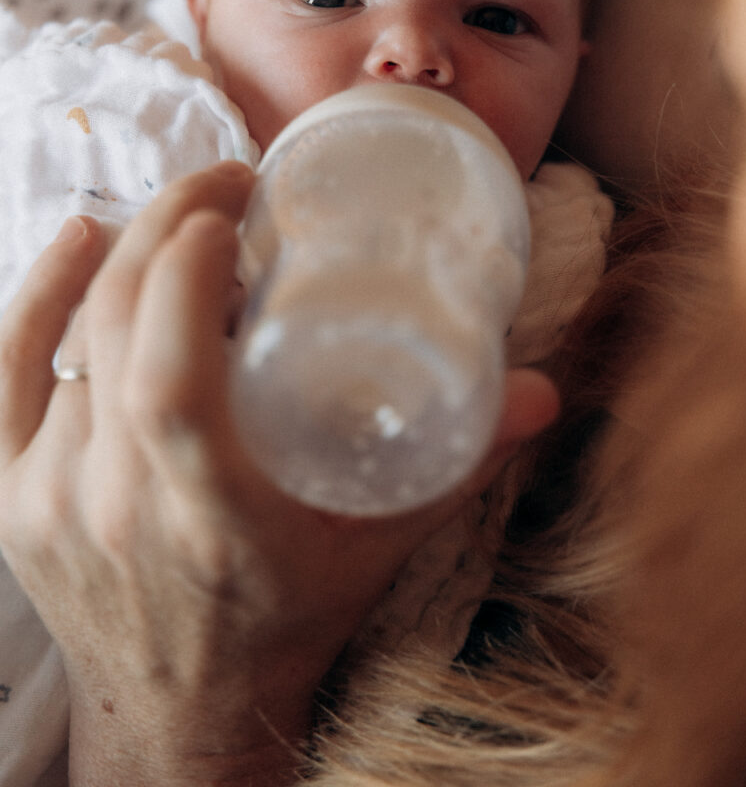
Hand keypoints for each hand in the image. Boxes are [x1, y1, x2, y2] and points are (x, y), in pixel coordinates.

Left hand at [0, 162, 556, 785]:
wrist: (186, 710)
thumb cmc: (291, 619)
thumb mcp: (382, 544)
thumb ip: (462, 463)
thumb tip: (542, 390)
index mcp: (214, 521)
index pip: (169, 387)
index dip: (184, 278)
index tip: (232, 209)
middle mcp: (119, 508)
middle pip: (119, 336)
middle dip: (168, 230)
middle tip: (226, 185)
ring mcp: (51, 501)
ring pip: (67, 343)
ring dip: (121, 253)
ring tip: (183, 210)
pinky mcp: (11, 496)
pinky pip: (5, 376)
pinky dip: (37, 294)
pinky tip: (78, 238)